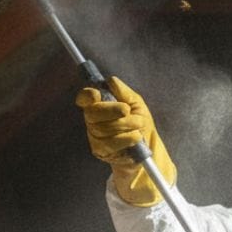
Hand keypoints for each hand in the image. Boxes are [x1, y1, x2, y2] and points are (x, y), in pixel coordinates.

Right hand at [75, 76, 176, 206]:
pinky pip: (109, 144)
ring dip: (125, 125)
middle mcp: (92, 120)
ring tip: (138, 126)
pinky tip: (136, 138)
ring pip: (103, 128)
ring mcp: (94, 136)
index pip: (84, 98)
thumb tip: (111, 81)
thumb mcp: (136, 103)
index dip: (87, 96)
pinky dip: (126, 139)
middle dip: (111, 110)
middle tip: (127, 110)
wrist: (147, 145)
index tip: (96, 95)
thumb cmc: (139, 121)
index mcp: (99, 104)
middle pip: (92, 113)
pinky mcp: (100, 150)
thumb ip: (123, 92)